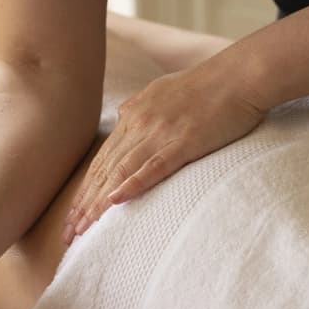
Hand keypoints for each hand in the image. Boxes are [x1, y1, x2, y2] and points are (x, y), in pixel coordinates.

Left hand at [63, 65, 267, 243]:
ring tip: (82, 229)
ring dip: (98, 203)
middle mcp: (140, 123)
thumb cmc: (210, 84)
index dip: (85, 190)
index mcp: (134, 114)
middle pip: (104, 171)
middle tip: (67, 234)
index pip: (102, 160)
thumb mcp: (164, 90)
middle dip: (83, 205)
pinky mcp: (184, 141)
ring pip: (121, 172)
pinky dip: (132, 184)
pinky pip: (154, 166)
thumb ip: (142, 107)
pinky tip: (115, 201)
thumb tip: (125, 116)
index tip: (72, 216)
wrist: (241, 74)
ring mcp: (160, 132)